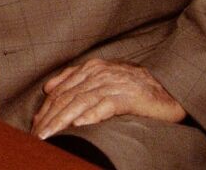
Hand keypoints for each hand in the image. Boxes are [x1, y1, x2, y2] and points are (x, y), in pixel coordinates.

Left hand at [31, 58, 185, 139]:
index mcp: (90, 69)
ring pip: (81, 102)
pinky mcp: (129, 96)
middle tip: (38, 136)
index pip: (61, 91)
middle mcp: (99, 74)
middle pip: (67, 98)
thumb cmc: (134, 86)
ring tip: (51, 135)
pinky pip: (106, 106)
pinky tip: (80, 125)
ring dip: (63, 120)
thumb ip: (75, 80)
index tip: (35, 126)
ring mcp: (113, 84)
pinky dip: (91, 115)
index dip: (46, 110)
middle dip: (49, 118)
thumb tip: (49, 88)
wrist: (170, 86)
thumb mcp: (102, 78)